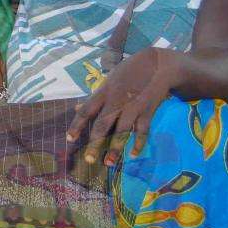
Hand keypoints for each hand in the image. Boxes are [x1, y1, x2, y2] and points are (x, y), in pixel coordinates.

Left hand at [66, 48, 175, 165]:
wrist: (158, 64)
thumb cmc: (130, 71)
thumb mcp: (109, 80)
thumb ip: (94, 97)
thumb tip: (77, 108)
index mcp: (104, 92)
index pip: (86, 111)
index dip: (76, 125)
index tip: (69, 139)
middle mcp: (116, 102)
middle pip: (102, 125)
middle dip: (95, 143)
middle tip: (89, 160)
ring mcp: (133, 107)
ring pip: (122, 131)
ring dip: (115, 148)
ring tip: (109, 163)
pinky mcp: (148, 111)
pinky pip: (142, 131)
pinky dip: (139, 143)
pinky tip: (134, 155)